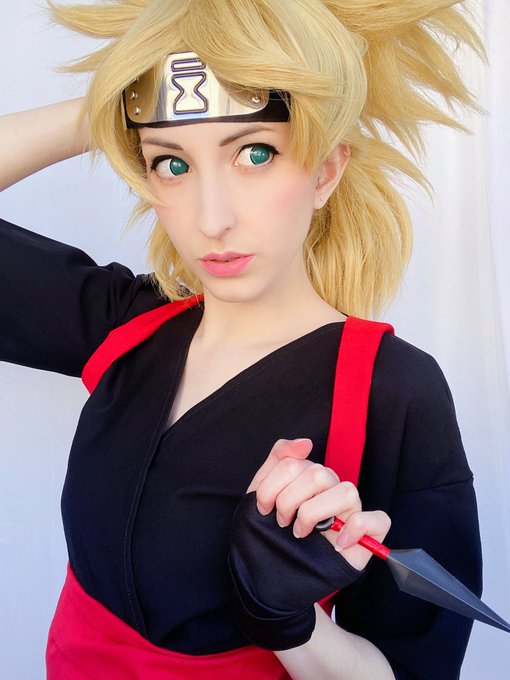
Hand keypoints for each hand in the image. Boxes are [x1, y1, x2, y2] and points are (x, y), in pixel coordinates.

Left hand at [248, 438, 390, 569]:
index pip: (298, 463)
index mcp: (308, 482)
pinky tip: (337, 542)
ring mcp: (347, 516)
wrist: (264, 583)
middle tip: (281, 522)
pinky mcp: (362, 542)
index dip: (274, 484)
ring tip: (300, 533)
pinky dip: (359, 526)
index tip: (262, 508)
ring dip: (314, 512)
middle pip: (320, 474)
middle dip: (290, 499)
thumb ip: (277, 463)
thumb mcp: (259, 497)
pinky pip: (379, 520)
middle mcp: (330, 495)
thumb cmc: (265, 540)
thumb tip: (305, 442)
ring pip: (346, 491)